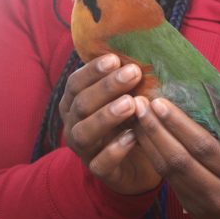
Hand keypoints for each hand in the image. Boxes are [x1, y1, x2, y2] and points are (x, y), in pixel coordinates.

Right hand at [60, 55, 161, 194]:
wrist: (138, 163)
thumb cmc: (130, 120)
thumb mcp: (127, 96)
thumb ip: (127, 78)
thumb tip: (145, 47)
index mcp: (75, 102)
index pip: (76, 83)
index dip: (92, 71)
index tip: (114, 58)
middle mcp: (74, 124)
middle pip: (81, 104)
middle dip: (106, 88)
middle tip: (132, 73)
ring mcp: (84, 150)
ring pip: (85, 133)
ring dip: (106, 116)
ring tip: (130, 104)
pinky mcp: (99, 171)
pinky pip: (101, 163)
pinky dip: (115, 149)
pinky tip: (133, 137)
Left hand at [132, 96, 219, 218]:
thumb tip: (206, 93)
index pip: (204, 146)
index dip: (179, 124)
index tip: (160, 102)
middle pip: (181, 158)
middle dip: (157, 129)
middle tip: (140, 105)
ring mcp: (203, 203)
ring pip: (169, 171)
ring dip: (150, 141)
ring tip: (136, 117)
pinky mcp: (190, 208)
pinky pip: (168, 179)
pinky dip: (154, 156)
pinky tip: (143, 138)